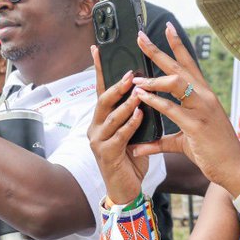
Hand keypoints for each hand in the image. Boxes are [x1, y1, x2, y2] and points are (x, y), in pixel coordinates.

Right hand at [88, 49, 152, 205]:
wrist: (126, 190)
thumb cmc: (131, 159)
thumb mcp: (132, 132)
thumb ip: (133, 113)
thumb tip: (143, 89)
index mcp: (101, 119)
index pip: (101, 90)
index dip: (100, 70)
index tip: (98, 49)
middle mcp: (96, 127)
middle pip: (102, 100)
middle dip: (117, 85)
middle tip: (131, 73)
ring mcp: (98, 141)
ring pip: (110, 117)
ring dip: (125, 103)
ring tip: (138, 92)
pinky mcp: (107, 155)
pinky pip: (119, 136)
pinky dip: (130, 124)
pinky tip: (141, 115)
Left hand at [128, 24, 239, 195]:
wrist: (233, 168)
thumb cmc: (212, 151)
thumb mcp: (183, 141)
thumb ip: (161, 140)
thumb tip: (140, 145)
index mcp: (204, 94)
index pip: (189, 63)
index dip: (177, 44)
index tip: (167, 27)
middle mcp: (204, 96)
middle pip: (179, 67)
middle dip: (157, 51)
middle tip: (140, 36)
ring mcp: (202, 109)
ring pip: (176, 83)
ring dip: (153, 79)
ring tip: (135, 78)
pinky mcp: (197, 125)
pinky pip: (173, 108)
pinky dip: (155, 101)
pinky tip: (141, 96)